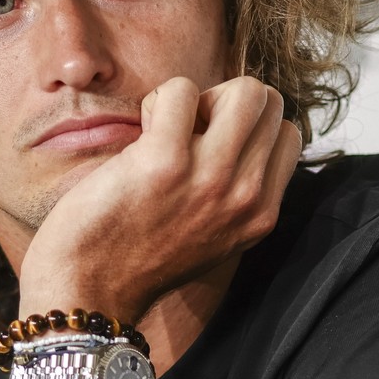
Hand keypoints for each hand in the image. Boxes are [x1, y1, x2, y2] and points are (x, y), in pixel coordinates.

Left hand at [17, 76, 301, 321]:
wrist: (89, 289)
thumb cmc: (138, 256)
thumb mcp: (212, 236)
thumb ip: (235, 195)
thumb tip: (238, 137)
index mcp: (260, 214)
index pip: (288, 134)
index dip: (246, 125)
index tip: (209, 145)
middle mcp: (246, 196)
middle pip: (269, 104)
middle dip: (226, 102)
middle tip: (187, 132)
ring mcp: (210, 178)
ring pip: (244, 90)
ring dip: (199, 98)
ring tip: (168, 129)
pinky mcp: (165, 161)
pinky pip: (181, 90)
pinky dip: (158, 100)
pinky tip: (140, 132)